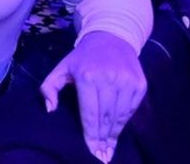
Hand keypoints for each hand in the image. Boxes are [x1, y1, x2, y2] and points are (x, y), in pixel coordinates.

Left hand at [40, 31, 145, 162]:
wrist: (110, 37)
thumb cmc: (82, 58)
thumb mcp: (61, 68)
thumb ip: (49, 88)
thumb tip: (49, 109)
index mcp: (86, 76)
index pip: (89, 113)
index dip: (91, 135)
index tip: (92, 151)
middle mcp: (108, 78)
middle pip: (105, 117)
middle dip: (102, 139)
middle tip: (101, 156)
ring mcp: (126, 81)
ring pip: (120, 116)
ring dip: (114, 134)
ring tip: (110, 149)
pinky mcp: (140, 83)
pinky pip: (132, 109)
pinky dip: (125, 122)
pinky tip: (118, 132)